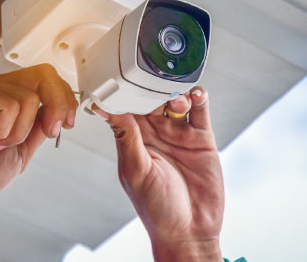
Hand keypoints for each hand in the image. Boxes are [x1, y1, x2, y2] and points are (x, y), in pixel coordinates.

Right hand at [0, 64, 77, 200]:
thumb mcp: (20, 151)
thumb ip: (37, 128)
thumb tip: (58, 112)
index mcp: (7, 97)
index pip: (46, 79)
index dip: (65, 98)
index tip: (66, 124)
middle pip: (44, 74)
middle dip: (58, 104)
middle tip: (49, 131)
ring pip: (29, 98)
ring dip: (17, 133)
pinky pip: (9, 106)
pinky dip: (1, 131)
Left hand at [93, 87, 223, 260]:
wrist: (190, 230)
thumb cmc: (156, 208)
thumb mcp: (136, 171)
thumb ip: (126, 138)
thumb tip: (106, 110)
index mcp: (134, 141)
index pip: (126, 108)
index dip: (125, 92)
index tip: (122, 76)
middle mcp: (155, 135)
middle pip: (152, 99)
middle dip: (152, 88)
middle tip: (154, 82)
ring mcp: (178, 135)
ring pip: (175, 101)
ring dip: (175, 93)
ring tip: (177, 101)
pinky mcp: (200, 139)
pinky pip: (199, 112)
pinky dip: (198, 99)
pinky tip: (196, 95)